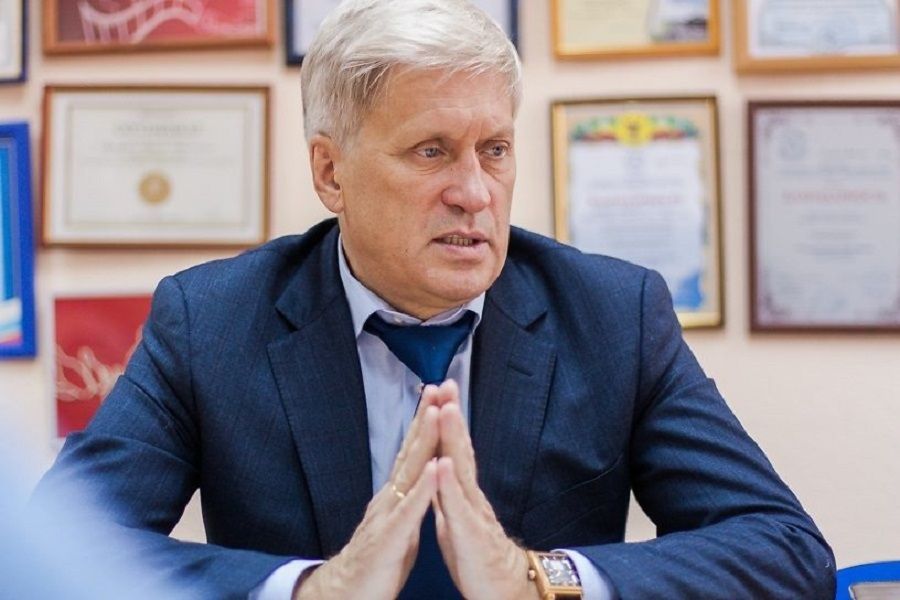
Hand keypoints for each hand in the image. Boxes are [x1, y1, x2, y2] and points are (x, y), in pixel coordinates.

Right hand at [295, 394, 441, 599]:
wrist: (346, 595)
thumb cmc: (376, 563)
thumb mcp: (398, 524)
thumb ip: (408, 500)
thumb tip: (417, 480)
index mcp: (396, 495)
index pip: (412, 452)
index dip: (425, 423)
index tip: (439, 394)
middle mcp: (390, 497)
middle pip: (410, 450)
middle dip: (425, 417)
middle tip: (438, 386)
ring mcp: (388, 514)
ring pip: (408, 472)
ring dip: (423, 441)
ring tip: (436, 412)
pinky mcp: (389, 537)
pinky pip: (408, 510)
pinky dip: (421, 488)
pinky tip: (431, 468)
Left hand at [431, 380, 540, 599]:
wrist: (503, 592)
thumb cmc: (477, 559)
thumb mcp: (457, 521)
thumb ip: (449, 496)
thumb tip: (441, 473)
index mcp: (463, 494)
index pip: (454, 449)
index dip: (446, 421)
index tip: (440, 390)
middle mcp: (471, 497)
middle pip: (460, 449)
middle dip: (452, 416)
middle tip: (447, 384)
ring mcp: (473, 513)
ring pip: (461, 470)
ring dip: (452, 438)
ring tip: (444, 410)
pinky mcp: (470, 535)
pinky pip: (458, 507)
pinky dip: (449, 484)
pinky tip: (443, 463)